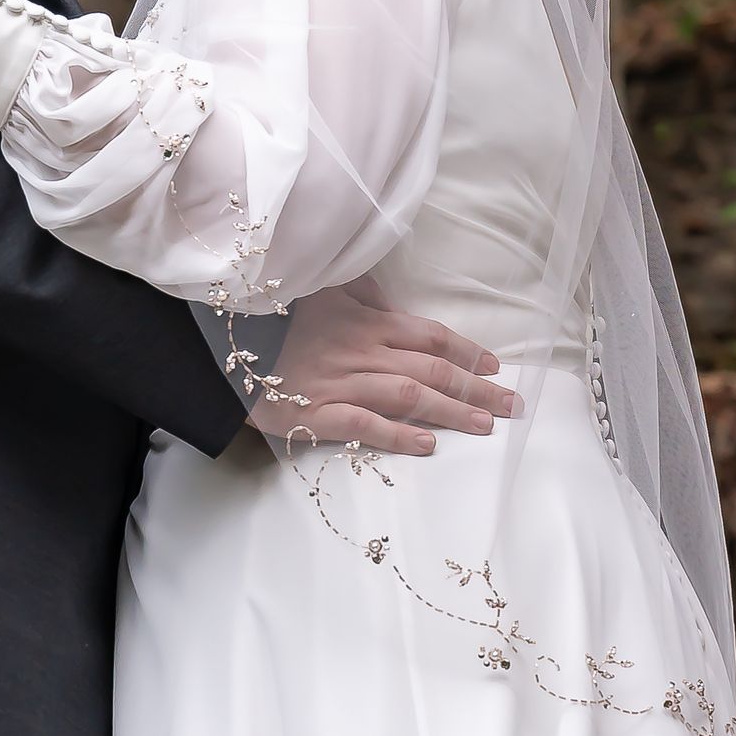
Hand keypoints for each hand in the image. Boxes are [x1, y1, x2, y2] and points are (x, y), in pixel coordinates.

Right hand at [246, 278, 519, 458]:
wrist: (223, 350)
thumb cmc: (277, 320)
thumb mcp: (322, 292)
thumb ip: (363, 294)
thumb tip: (394, 300)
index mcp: (367, 322)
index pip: (431, 337)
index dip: (467, 352)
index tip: (496, 368)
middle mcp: (361, 351)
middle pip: (432, 370)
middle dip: (477, 388)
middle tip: (512, 406)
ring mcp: (340, 383)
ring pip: (408, 396)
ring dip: (451, 411)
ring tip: (484, 425)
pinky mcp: (317, 414)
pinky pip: (364, 425)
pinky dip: (397, 434)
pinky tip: (427, 444)